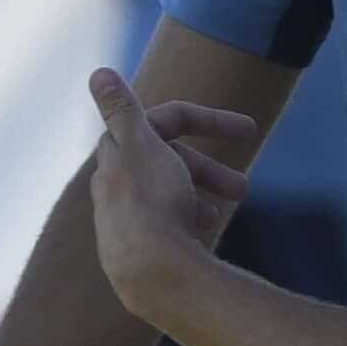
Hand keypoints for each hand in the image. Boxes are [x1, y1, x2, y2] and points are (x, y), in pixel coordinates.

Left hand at [81, 68, 248, 313]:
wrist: (148, 274)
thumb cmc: (151, 204)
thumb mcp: (141, 145)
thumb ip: (121, 108)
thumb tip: (97, 71)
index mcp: (117, 155)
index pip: (164, 122)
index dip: (208, 119)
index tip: (249, 130)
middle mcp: (113, 186)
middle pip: (166, 162)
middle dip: (207, 167)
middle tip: (242, 187)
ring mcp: (123, 220)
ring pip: (166, 194)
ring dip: (199, 193)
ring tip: (223, 209)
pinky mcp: (133, 250)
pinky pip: (164, 224)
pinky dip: (187, 220)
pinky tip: (204, 231)